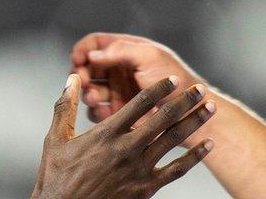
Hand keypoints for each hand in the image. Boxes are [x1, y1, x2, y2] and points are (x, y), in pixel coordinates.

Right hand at [31, 74, 214, 198]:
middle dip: (184, 101)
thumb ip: (65, 106)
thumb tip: (71, 78)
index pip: (138, 104)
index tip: (172, 78)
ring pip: (172, 140)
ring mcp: (138, 169)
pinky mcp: (145, 188)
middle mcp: (126, 148)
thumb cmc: (57, 176)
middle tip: (200, 88)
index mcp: (107, 133)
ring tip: (210, 109)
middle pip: (162, 118)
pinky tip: (208, 146)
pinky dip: (194, 157)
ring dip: (193, 122)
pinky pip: (176, 170)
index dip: (158, 88)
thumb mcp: (56, 139)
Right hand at [71, 33, 209, 144]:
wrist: (197, 116)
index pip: (95, 44)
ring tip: (95, 100)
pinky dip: (98, 113)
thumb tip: (92, 55)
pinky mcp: (122, 115)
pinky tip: (105, 115)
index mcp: (127, 51)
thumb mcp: (150, 58)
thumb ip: (121, 51)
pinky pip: (100, 113)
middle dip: (83, 75)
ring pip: (91, 91)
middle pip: (88, 68)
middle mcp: (121, 70)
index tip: (77, 60)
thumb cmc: (179, 82)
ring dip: (89, 94)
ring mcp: (120, 93)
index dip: (83, 50)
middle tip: (85, 84)